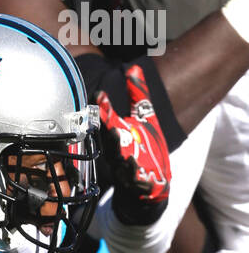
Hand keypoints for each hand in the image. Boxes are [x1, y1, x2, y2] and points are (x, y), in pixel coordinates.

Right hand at [97, 66, 170, 225]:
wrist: (152, 185)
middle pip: (111, 142)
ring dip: (121, 154)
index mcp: (117, 137)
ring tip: (122, 143)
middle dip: (109, 133)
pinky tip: (139, 168)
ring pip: (121, 163)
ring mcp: (127, 171)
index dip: (104, 109)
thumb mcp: (145, 119)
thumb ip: (138, 94)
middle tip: (110, 122)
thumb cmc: (145, 149)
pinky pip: (137, 182)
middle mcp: (118, 154)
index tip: (99, 94)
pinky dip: (137, 176)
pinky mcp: (139, 185)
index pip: (108, 121)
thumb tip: (133, 67)